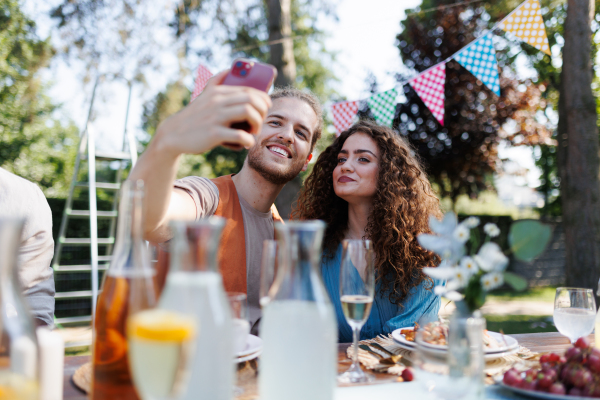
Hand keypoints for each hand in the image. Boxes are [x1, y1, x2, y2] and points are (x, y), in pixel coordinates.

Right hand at [154, 70, 271, 156]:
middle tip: (259, 122)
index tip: (265, 108)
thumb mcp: (204, 95)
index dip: (263, 99)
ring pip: (249, 112)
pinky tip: (246, 143)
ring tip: (253, 132)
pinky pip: (240, 135)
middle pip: (252, 99)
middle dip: (262, 111)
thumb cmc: (195, 116)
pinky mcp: (214, 134)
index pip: (250, 90)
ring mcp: (216, 117)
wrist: (173, 134)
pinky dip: (248, 140)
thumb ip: (217, 81)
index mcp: (218, 91)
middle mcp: (218, 101)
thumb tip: (231, 68)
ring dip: (257, 123)